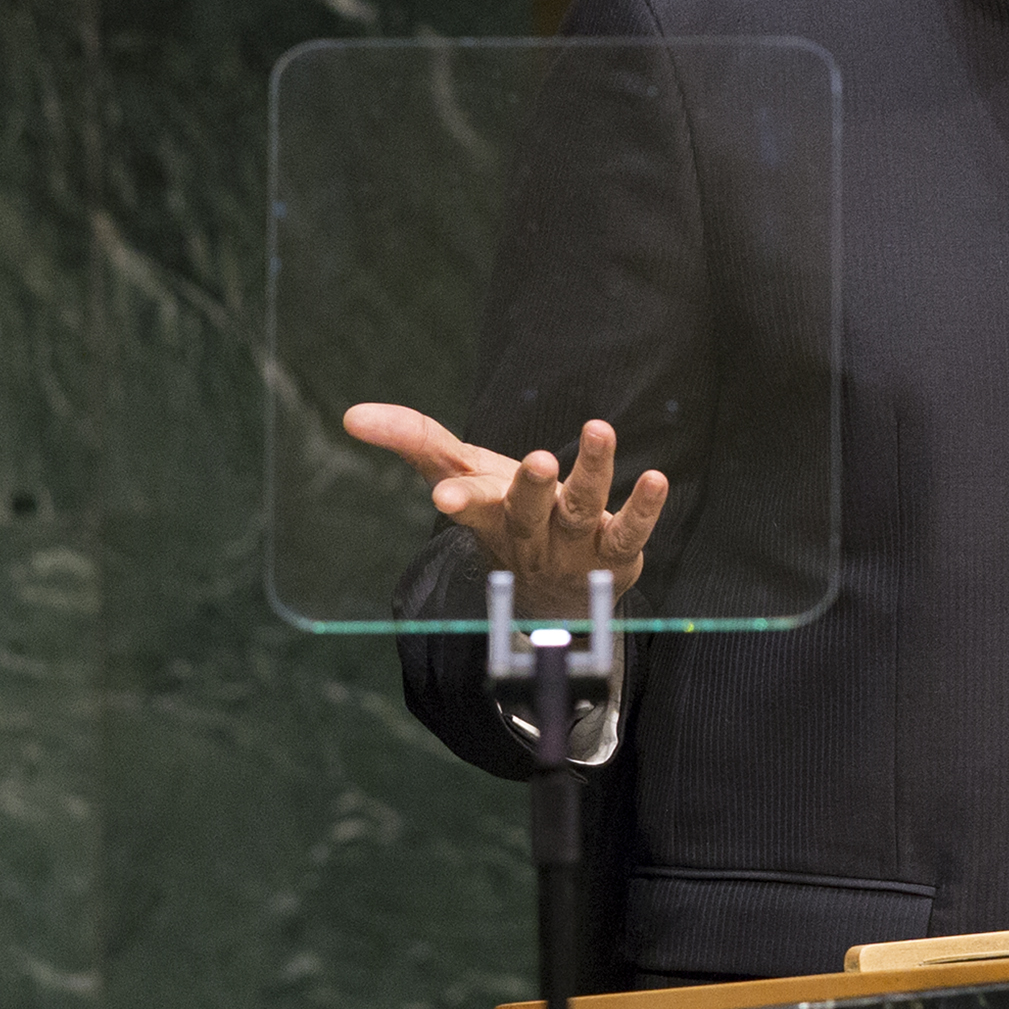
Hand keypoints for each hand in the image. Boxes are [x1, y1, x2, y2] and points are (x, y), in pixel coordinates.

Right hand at [343, 403, 668, 615]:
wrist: (555, 593)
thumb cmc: (503, 515)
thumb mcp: (459, 473)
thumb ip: (411, 439)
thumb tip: (352, 414)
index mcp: (488, 516)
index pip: (470, 506)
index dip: (460, 498)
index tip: (444, 496)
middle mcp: (530, 534)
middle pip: (528, 510)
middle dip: (532, 487)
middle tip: (538, 460)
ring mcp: (574, 547)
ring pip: (581, 509)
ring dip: (591, 472)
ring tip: (599, 430)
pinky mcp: (617, 553)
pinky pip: (631, 531)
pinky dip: (643, 507)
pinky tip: (656, 478)